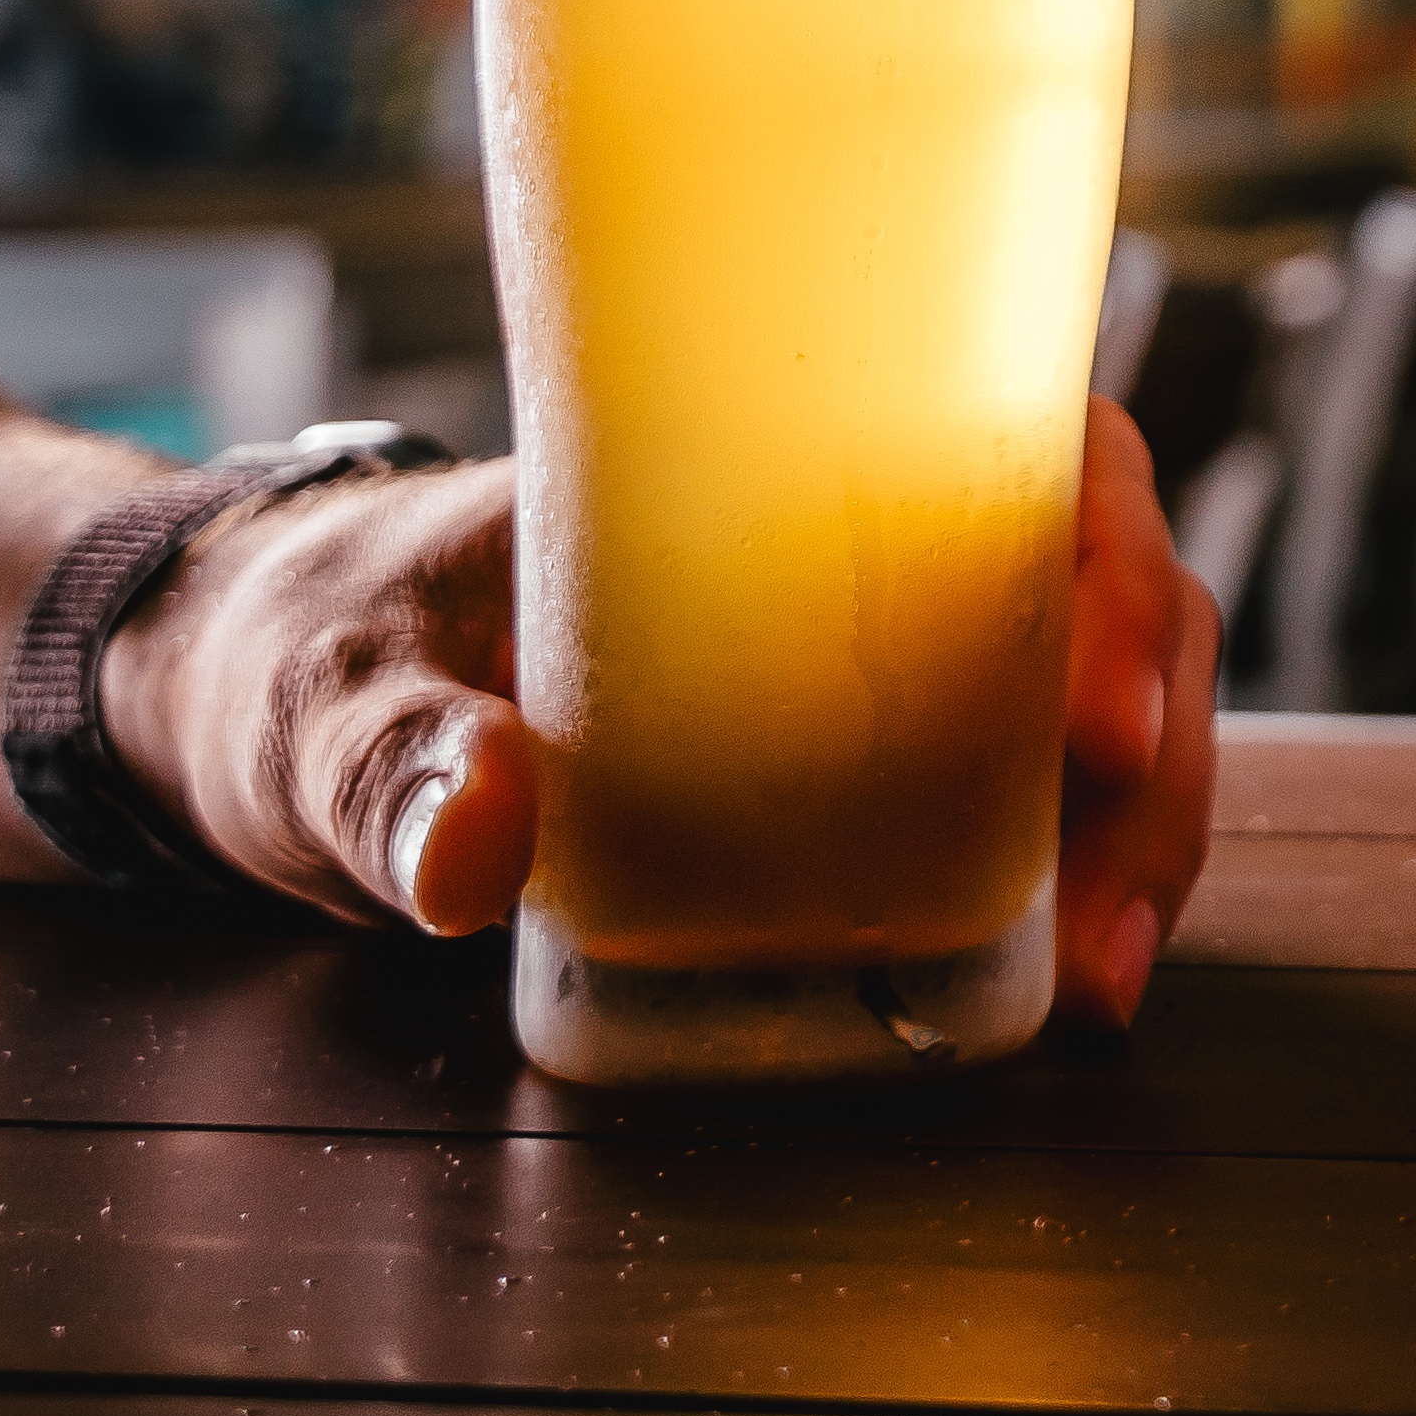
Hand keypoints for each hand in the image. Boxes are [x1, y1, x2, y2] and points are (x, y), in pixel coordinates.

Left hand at [114, 395, 1218, 1030]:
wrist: (259, 693)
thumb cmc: (300, 656)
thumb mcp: (323, 712)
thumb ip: (388, 774)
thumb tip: (473, 848)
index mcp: (755, 455)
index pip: (1006, 442)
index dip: (1103, 559)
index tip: (1096, 715)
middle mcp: (852, 526)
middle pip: (1098, 571)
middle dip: (1157, 726)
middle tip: (1117, 897)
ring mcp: (869, 636)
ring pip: (1098, 674)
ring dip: (1146, 813)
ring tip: (1109, 972)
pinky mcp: (859, 742)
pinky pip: (1033, 768)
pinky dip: (1088, 856)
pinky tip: (1082, 966)